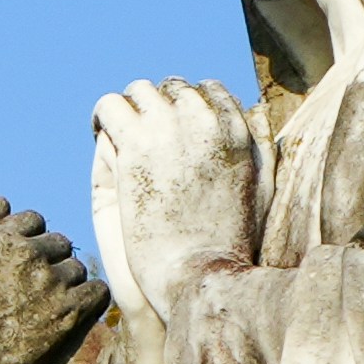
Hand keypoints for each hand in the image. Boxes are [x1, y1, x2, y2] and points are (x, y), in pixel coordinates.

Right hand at [0, 200, 104, 363]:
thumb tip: (4, 203)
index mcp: (0, 236)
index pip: (34, 220)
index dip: (28, 240)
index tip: (21, 262)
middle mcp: (29, 253)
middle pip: (59, 243)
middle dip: (49, 260)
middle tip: (34, 287)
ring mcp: (49, 284)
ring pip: (76, 269)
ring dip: (67, 282)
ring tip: (47, 306)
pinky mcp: (64, 316)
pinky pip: (97, 293)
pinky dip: (91, 298)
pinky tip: (77, 311)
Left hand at [89, 78, 257, 296]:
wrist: (202, 275)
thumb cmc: (232, 245)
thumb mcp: (262, 188)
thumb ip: (262, 145)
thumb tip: (256, 107)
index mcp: (236, 130)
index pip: (208, 91)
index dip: (186, 108)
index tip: (173, 129)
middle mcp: (205, 120)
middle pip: (172, 89)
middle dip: (157, 108)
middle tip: (142, 134)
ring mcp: (170, 129)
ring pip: (139, 92)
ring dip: (129, 110)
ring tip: (118, 133)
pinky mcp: (136, 145)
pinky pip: (111, 106)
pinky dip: (103, 117)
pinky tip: (100, 133)